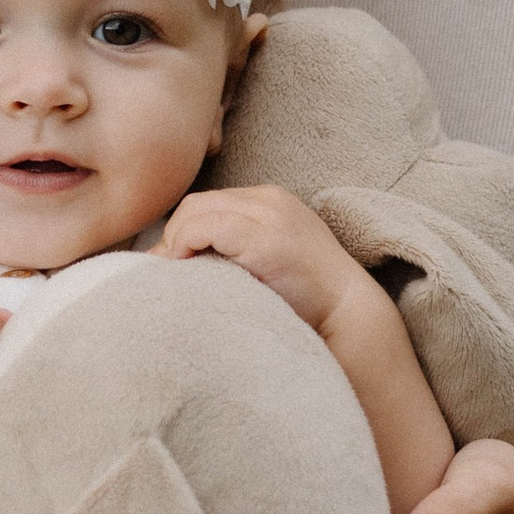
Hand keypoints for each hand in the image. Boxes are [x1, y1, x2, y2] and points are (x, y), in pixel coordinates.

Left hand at [161, 183, 365, 335]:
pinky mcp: (266, 238)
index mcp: (268, 202)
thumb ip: (232, 252)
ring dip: (176, 242)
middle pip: (197, 203)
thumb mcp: (263, 263)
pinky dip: (186, 243)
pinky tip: (185, 268)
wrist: (348, 313)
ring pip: (197, 211)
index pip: (208, 203)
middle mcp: (268, 200)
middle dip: (173, 235)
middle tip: (165, 272)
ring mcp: (269, 216)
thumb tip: (173, 262)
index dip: (181, 231)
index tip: (170, 265)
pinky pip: (208, 227)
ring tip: (175, 274)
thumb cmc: (304, 298)